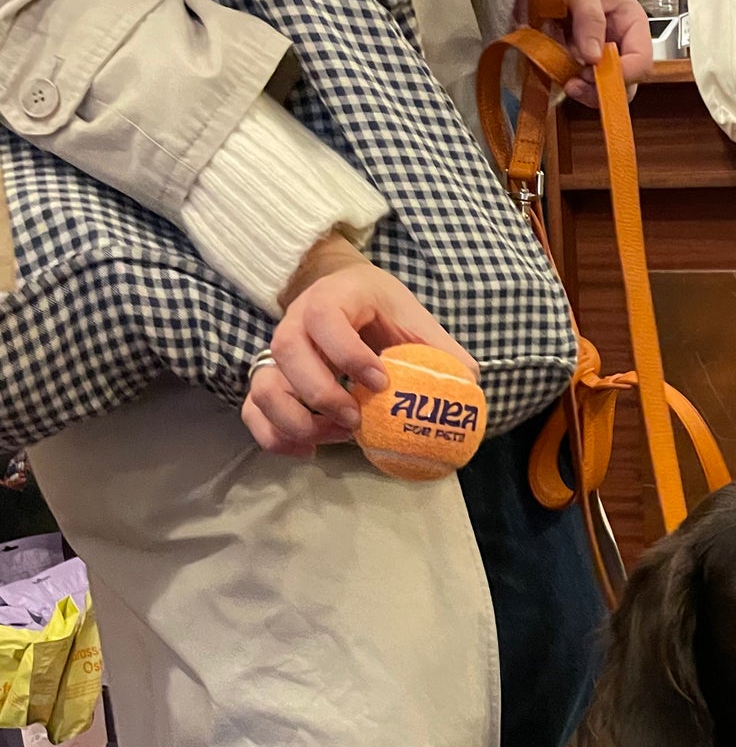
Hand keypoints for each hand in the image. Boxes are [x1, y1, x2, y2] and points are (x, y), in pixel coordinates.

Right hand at [242, 233, 474, 457]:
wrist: (344, 296)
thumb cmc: (381, 309)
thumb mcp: (411, 317)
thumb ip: (439, 347)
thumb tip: (469, 382)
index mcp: (332, 298)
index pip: (324, 318)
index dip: (348, 354)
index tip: (380, 382)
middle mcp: (295, 321)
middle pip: (286, 352)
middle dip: (321, 393)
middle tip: (356, 419)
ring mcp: (277, 353)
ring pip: (264, 386)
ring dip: (296, 420)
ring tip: (337, 436)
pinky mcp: (270, 380)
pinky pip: (254, 411)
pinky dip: (275, 437)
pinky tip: (309, 450)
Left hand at [554, 0, 652, 107]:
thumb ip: (589, 15)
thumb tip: (594, 57)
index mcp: (631, 23)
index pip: (642, 62)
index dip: (623, 75)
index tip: (594, 75)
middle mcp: (619, 43)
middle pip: (624, 84)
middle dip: (600, 89)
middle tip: (575, 82)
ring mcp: (597, 56)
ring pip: (601, 90)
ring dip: (581, 89)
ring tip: (563, 73)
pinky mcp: (577, 63)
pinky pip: (577, 84)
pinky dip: (565, 81)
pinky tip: (553, 65)